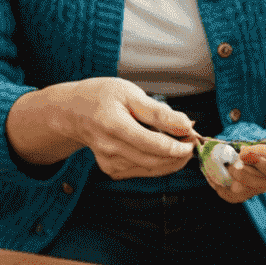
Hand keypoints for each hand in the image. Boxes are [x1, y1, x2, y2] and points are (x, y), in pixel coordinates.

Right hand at [39, 78, 197, 180]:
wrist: (74, 112)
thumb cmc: (101, 97)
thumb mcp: (130, 93)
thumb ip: (158, 111)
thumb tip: (185, 124)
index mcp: (113, 124)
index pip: (151, 143)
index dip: (176, 145)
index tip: (192, 138)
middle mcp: (109, 147)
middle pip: (154, 160)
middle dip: (179, 155)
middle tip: (192, 140)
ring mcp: (109, 162)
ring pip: (151, 169)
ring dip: (172, 160)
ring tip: (182, 143)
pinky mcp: (112, 170)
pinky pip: (144, 171)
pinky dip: (160, 163)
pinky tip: (164, 149)